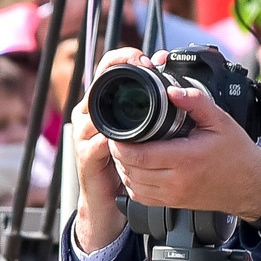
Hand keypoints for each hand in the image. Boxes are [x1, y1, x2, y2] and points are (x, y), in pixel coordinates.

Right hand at [68, 48, 141, 252]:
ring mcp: (85, 136)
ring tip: (142, 95)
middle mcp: (90, 116)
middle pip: (99, 84)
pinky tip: (131, 138)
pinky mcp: (86, 157)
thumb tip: (175, 87)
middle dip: (119, 71)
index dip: (123, 58)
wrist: (108, 203)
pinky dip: (113, 140)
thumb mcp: (142, 133)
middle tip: (145, 67)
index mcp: (104, 105)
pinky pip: (97, 144)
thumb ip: (154, 112)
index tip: (146, 58)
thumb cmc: (127, 165)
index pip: (107, 69)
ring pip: (96, 112)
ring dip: (117, 102)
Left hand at [107, 85, 260, 226]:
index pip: (138, 155)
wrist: (251, 186)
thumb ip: (195, 102)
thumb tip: (172, 91)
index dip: (121, 143)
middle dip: (119, 152)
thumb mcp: (220, 121)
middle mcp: (176, 181)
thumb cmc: (237, 155)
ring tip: (126, 150)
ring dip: (123, 168)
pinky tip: (136, 169)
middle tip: (120, 136)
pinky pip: (141, 197)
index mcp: (185, 159)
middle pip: (130, 170)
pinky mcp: (173, 203)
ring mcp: (174, 195)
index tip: (119, 130)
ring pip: (132, 185)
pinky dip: (132, 183)